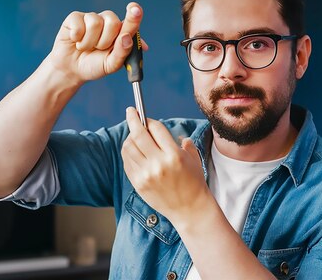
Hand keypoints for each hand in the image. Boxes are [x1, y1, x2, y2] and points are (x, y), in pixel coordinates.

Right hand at [47, 2, 148, 83]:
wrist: (72, 69)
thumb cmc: (94, 65)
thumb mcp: (111, 65)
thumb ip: (122, 52)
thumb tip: (126, 37)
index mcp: (121, 32)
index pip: (131, 21)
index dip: (134, 15)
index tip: (136, 9)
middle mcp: (108, 21)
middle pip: (113, 22)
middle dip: (104, 41)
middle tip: (98, 49)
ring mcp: (91, 17)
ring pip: (95, 23)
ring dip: (89, 42)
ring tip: (85, 47)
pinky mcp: (75, 18)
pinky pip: (78, 24)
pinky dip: (77, 38)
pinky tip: (75, 41)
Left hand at [121, 107, 212, 223]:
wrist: (190, 209)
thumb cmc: (194, 181)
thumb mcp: (193, 158)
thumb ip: (181, 142)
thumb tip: (165, 131)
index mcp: (174, 154)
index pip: (156, 128)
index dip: (149, 120)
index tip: (144, 115)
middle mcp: (158, 163)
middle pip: (138, 134)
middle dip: (132, 119)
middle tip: (130, 112)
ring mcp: (146, 174)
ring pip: (128, 147)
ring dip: (129, 137)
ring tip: (133, 135)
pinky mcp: (138, 184)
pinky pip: (127, 162)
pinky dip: (128, 152)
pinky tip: (133, 150)